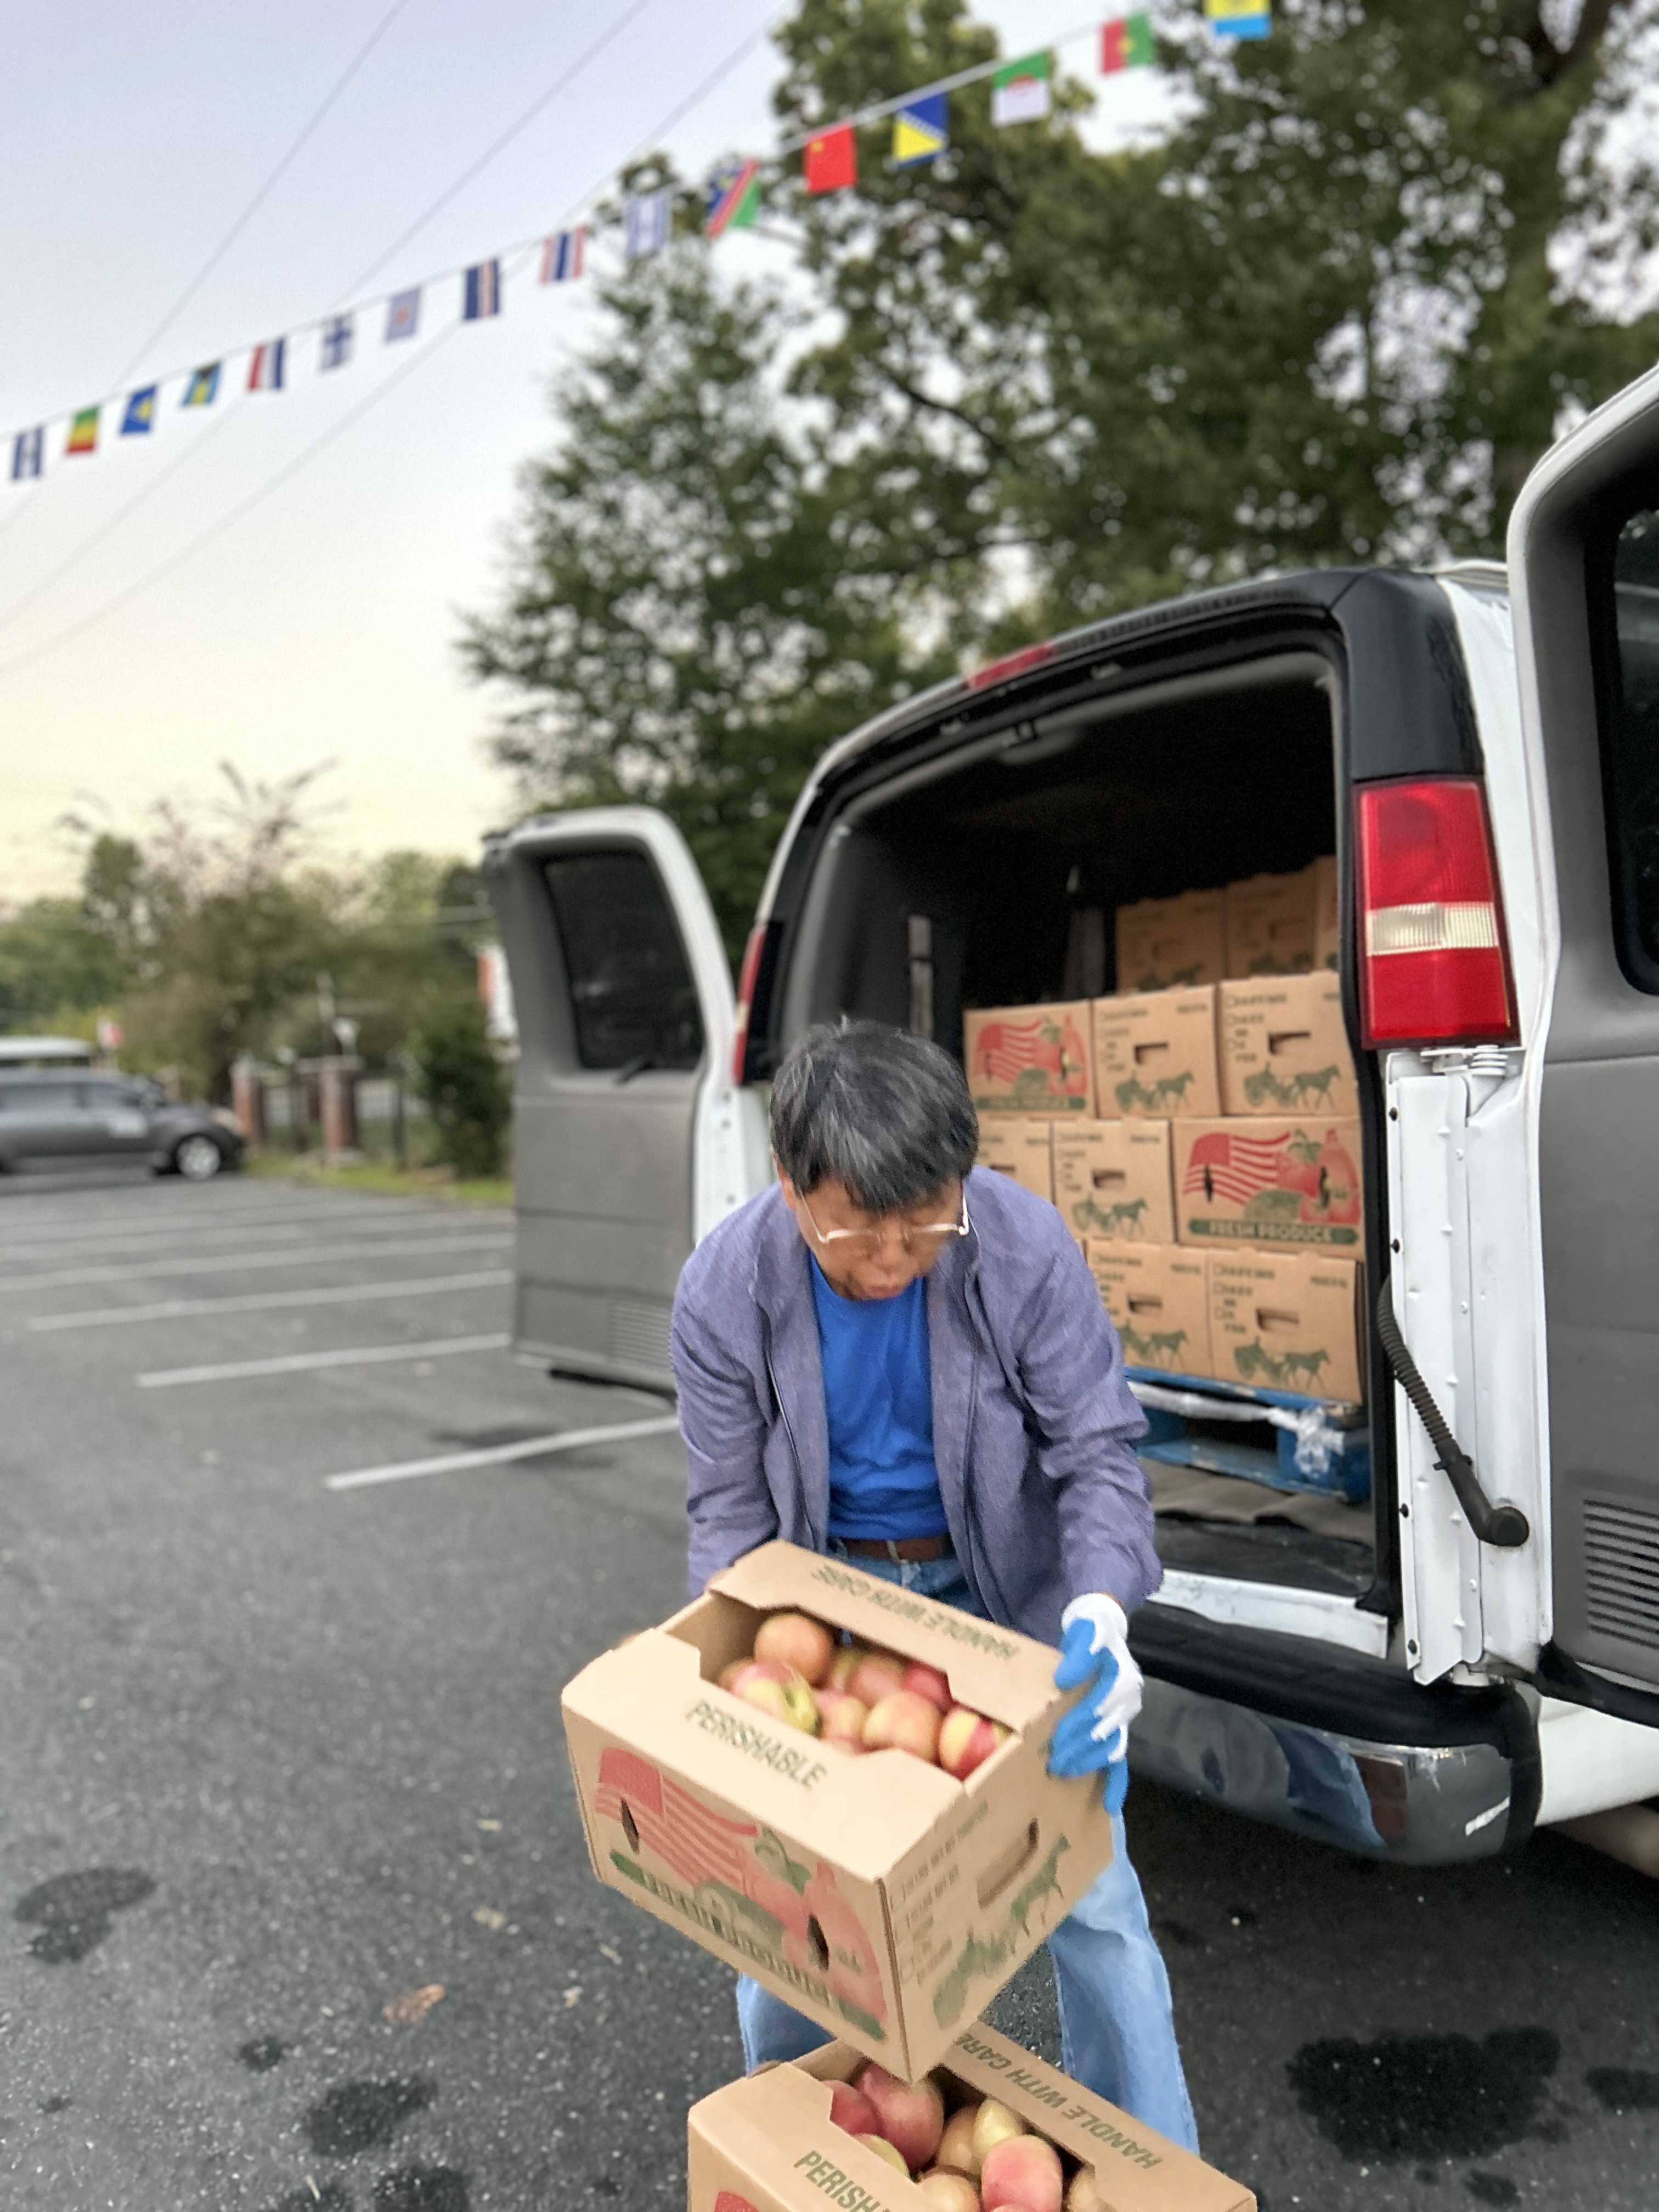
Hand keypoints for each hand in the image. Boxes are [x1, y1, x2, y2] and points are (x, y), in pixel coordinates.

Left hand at [1048, 1594, 1141, 1813]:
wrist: (1102, 1632)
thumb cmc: (1089, 1633)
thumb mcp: (1085, 1630)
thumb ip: (1079, 1650)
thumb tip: (1063, 1681)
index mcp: (1122, 1675)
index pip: (1100, 1701)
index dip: (1078, 1717)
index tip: (1055, 1732)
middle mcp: (1128, 1699)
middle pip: (1102, 1727)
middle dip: (1075, 1743)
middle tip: (1050, 1756)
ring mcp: (1125, 1718)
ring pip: (1110, 1746)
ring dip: (1086, 1761)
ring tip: (1060, 1770)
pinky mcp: (1119, 1731)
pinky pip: (1121, 1761)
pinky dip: (1117, 1783)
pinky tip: (1108, 1805)